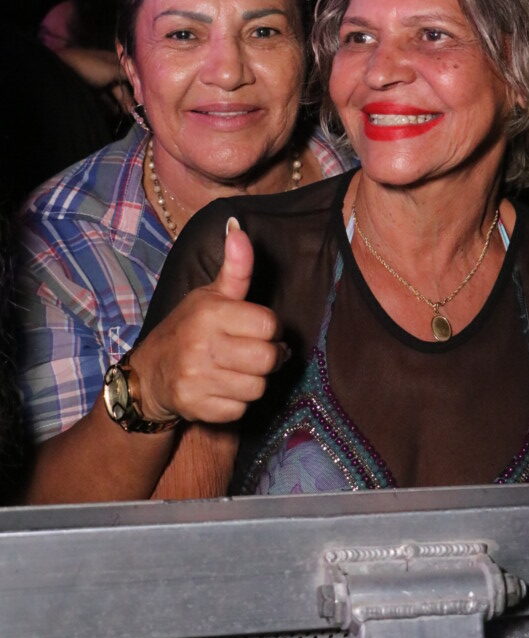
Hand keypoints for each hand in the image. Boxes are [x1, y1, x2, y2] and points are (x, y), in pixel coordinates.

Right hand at [131, 219, 285, 423]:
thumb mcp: (210, 294)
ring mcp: (197, 378)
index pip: (269, 325)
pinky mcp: (197, 407)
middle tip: (251, 352)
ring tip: (236, 370)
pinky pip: (240, 409)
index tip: (254, 329)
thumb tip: (239, 229)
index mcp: (210, 312)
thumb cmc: (189, 328)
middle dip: (266, 357)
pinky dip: (236, 402)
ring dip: (252, 381)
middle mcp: (201, 344)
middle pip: (268, 359)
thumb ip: (235, 267)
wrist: (150, 374)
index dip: (268, 329)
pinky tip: (222, 388)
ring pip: (257, 387)